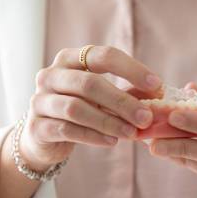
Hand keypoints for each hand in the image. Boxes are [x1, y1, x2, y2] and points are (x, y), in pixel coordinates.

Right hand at [20, 46, 161, 169]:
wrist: (43, 137)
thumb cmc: (80, 110)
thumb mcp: (102, 98)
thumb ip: (126, 93)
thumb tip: (159, 93)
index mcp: (69, 60)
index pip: (102, 55)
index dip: (131, 69)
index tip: (156, 85)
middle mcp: (50, 75)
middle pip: (89, 83)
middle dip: (122, 101)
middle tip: (146, 117)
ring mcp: (40, 100)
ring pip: (77, 109)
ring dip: (109, 121)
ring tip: (131, 133)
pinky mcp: (36, 126)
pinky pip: (67, 130)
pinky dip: (92, 136)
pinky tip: (112, 142)